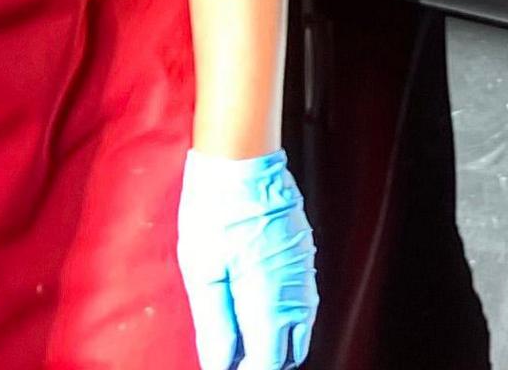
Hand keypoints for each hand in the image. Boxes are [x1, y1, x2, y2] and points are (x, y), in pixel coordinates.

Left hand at [176, 150, 316, 369]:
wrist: (242, 158)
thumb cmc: (216, 207)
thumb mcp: (202, 272)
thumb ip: (214, 326)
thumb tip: (218, 363)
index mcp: (270, 300)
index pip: (267, 363)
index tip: (225, 368)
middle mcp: (297, 291)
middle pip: (290, 353)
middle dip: (263, 361)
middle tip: (231, 356)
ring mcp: (305, 273)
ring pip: (299, 330)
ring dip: (274, 340)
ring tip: (238, 334)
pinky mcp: (304, 257)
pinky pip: (301, 303)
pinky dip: (282, 317)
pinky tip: (253, 305)